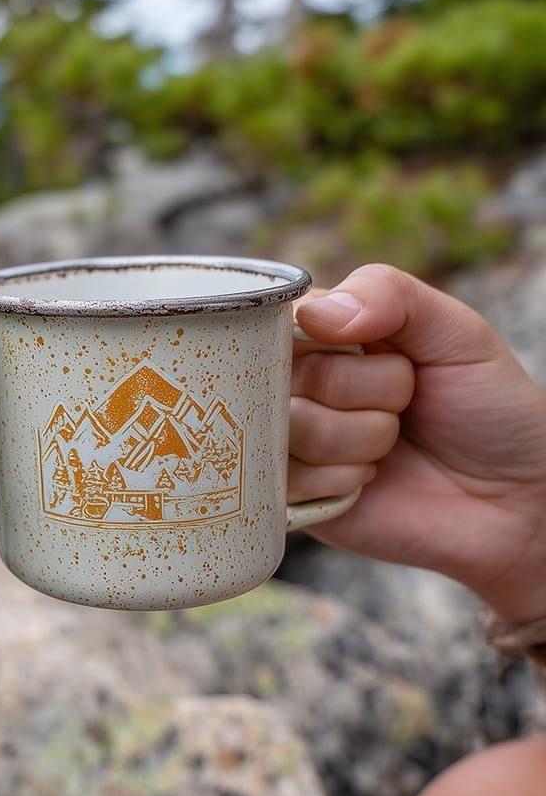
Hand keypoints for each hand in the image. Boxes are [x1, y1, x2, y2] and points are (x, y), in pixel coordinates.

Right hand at [288, 264, 545, 623]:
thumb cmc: (489, 409)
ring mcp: (289, 439)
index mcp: (326, 333)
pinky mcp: (290, 493)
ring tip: (392, 444)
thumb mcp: (457, 331)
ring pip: (292, 425)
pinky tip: (370, 481)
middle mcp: (297, 383)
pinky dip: (342, 480)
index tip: (367, 346)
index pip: (279, 316)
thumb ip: (389, 295)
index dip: (326, 335)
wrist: (515, 501)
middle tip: (405, 402)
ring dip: (362, 439)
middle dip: (366, 389)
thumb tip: (315, 313)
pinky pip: (288, 478)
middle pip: (284, 371)